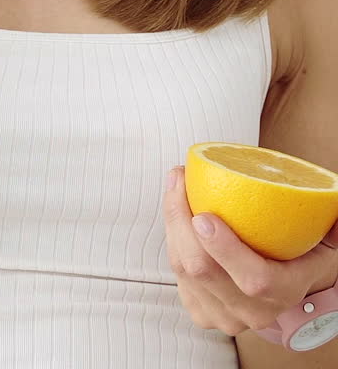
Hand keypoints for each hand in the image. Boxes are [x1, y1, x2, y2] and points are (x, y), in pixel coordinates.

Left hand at [163, 165, 337, 336]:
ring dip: (172, 222)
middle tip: (179, 177)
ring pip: (184, 270)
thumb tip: (332, 207)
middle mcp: (251, 312)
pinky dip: (172, 237)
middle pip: (204, 271)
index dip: (226, 250)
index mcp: (283, 293)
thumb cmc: (300, 258)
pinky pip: (176, 273)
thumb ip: (327, 226)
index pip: (254, 279)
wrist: (283, 293)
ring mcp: (223, 316)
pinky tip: (175, 210)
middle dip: (180, 220)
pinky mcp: (200, 311)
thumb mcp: (322, 245)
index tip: (204, 216)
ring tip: (175, 183)